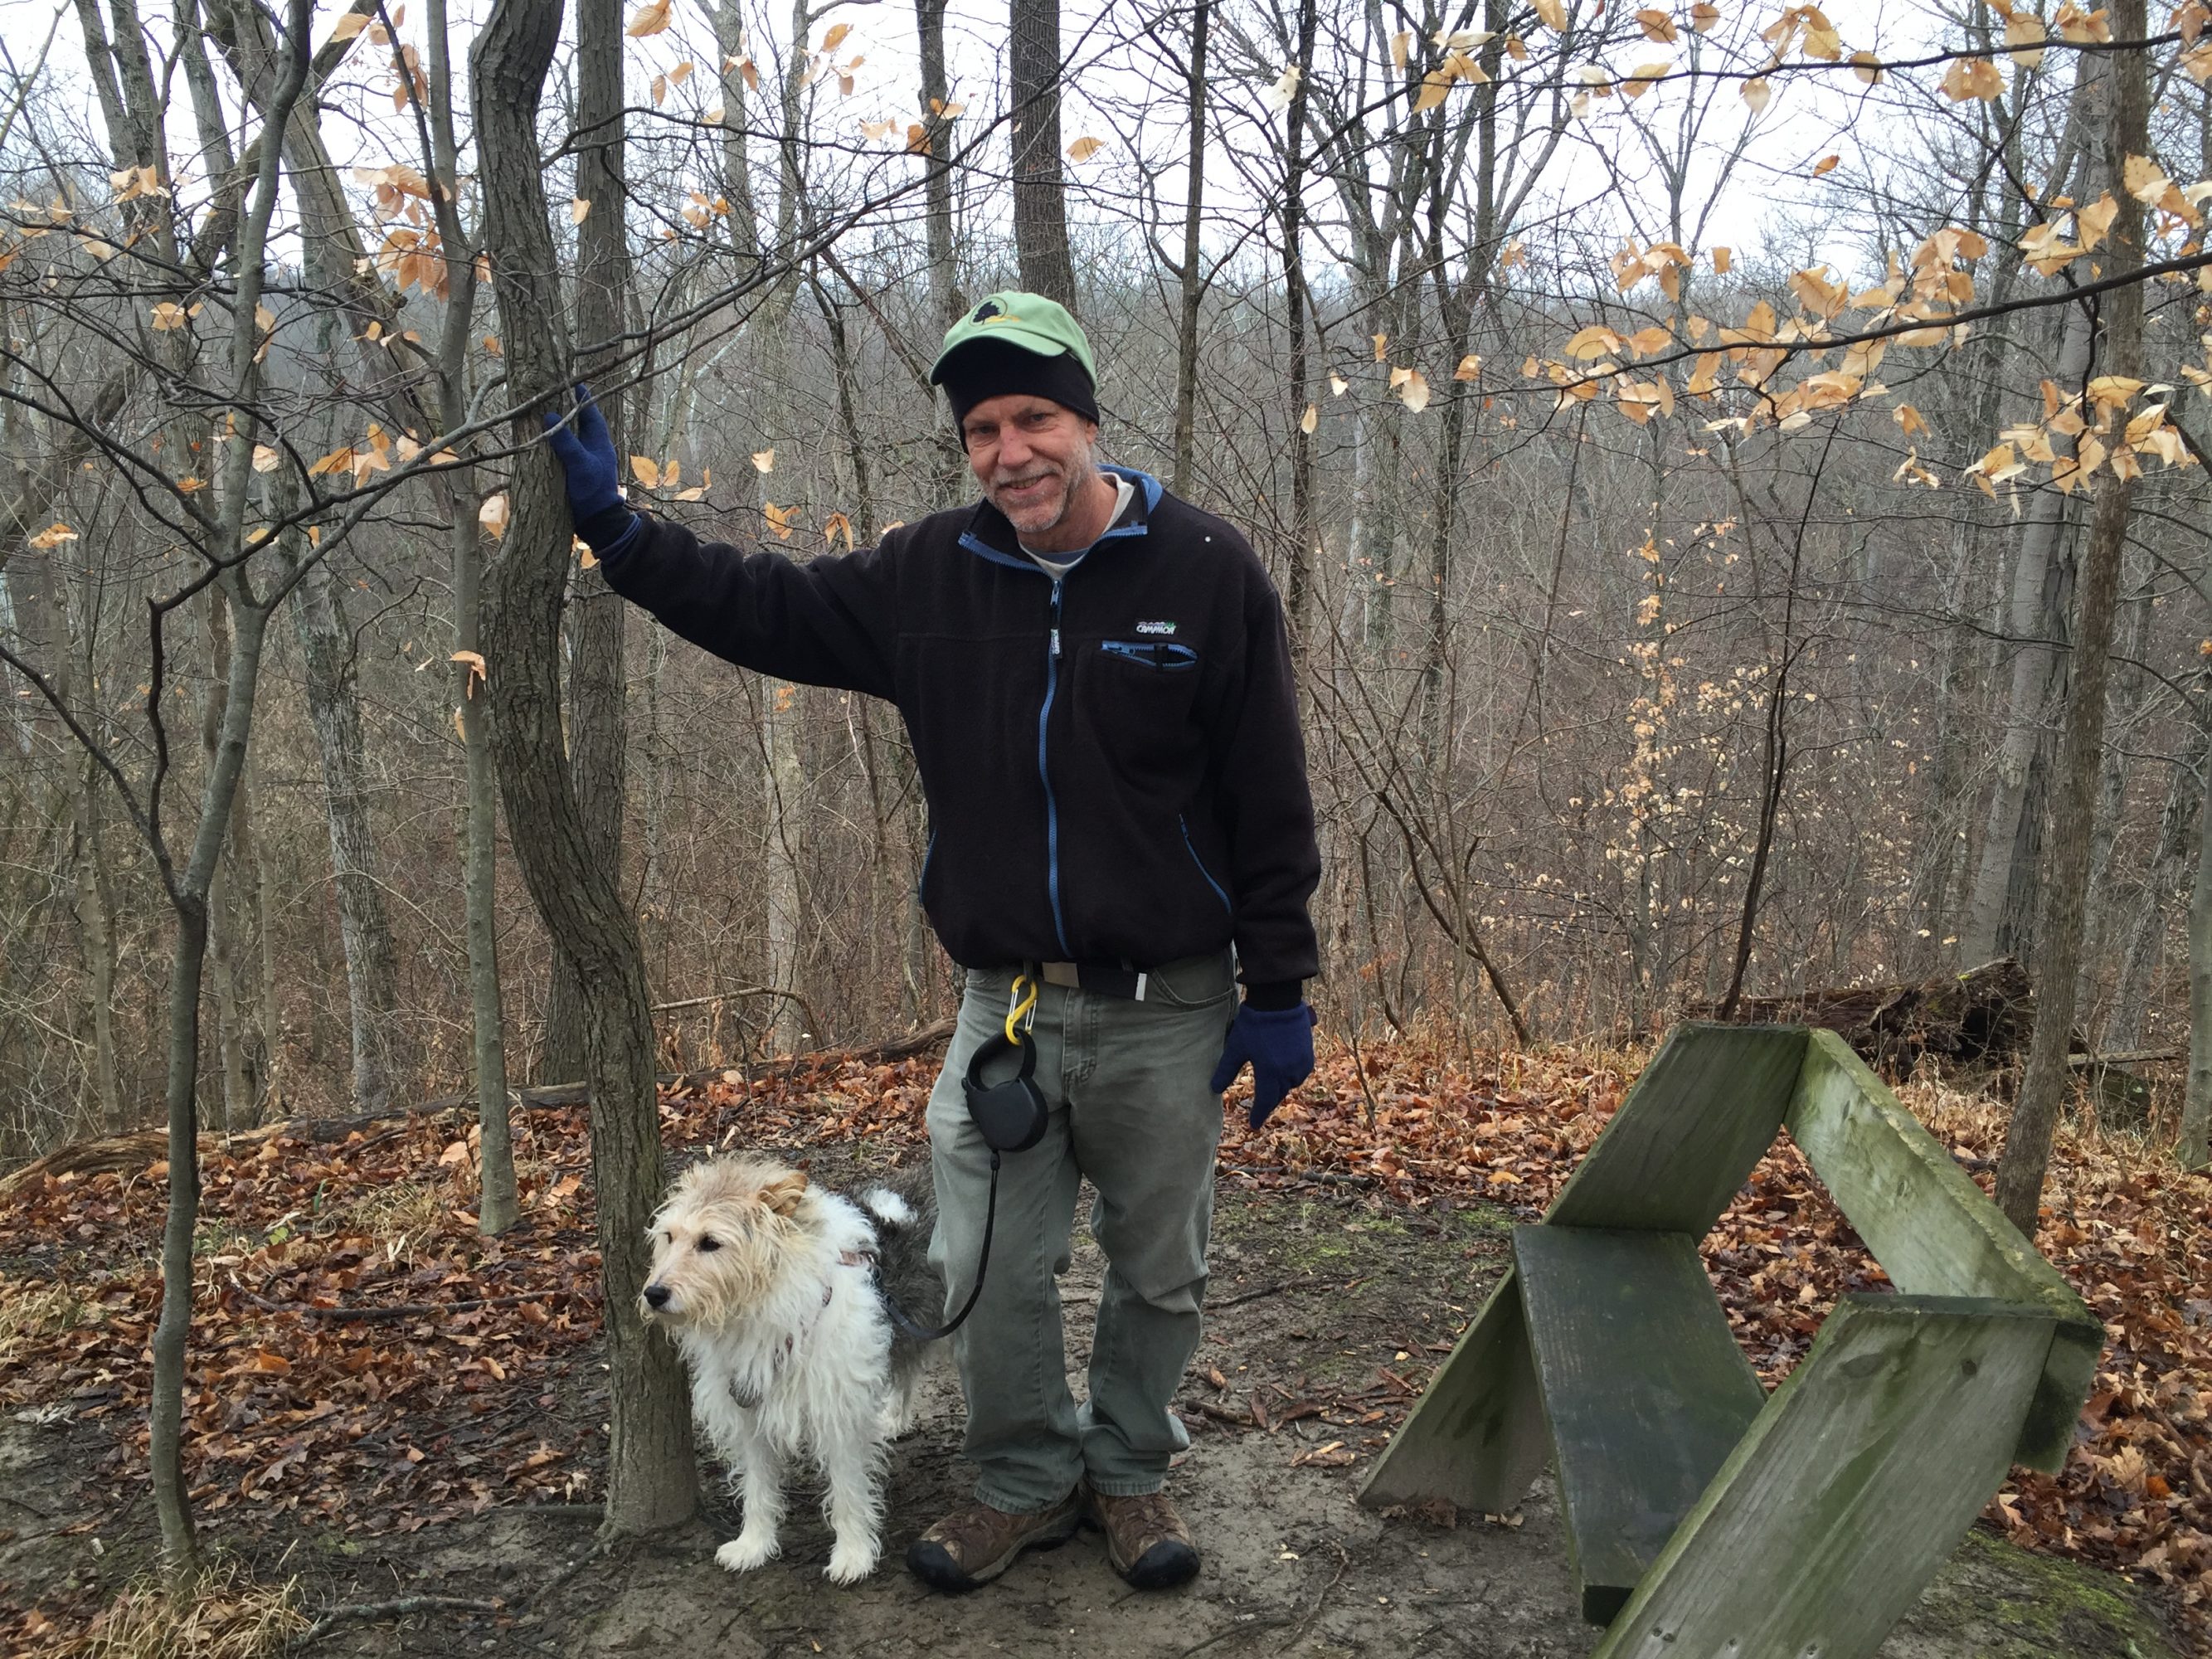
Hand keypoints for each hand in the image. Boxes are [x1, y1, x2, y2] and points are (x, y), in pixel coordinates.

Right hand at [541, 384, 628, 534]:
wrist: (597, 522)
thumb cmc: (593, 491)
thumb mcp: (580, 464)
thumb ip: (566, 441)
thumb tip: (548, 415)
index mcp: (599, 441)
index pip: (590, 411)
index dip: (580, 396)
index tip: (569, 380)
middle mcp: (591, 447)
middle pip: (577, 420)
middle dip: (564, 407)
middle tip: (548, 391)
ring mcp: (582, 458)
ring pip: (568, 435)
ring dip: (556, 424)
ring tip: (539, 409)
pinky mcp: (572, 470)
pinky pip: (561, 450)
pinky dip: (551, 442)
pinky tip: (537, 437)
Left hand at [1209, 1002, 1316, 1129]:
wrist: (1278, 1000)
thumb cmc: (1254, 1023)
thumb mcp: (1236, 1047)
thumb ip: (1226, 1070)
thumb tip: (1214, 1089)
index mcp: (1270, 1073)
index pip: (1265, 1101)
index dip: (1258, 1114)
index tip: (1253, 1125)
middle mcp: (1289, 1072)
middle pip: (1278, 1094)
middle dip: (1269, 1100)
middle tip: (1261, 1106)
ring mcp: (1301, 1062)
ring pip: (1290, 1084)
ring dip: (1280, 1087)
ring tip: (1271, 1087)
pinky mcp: (1308, 1052)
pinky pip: (1300, 1072)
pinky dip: (1291, 1075)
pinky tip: (1283, 1071)